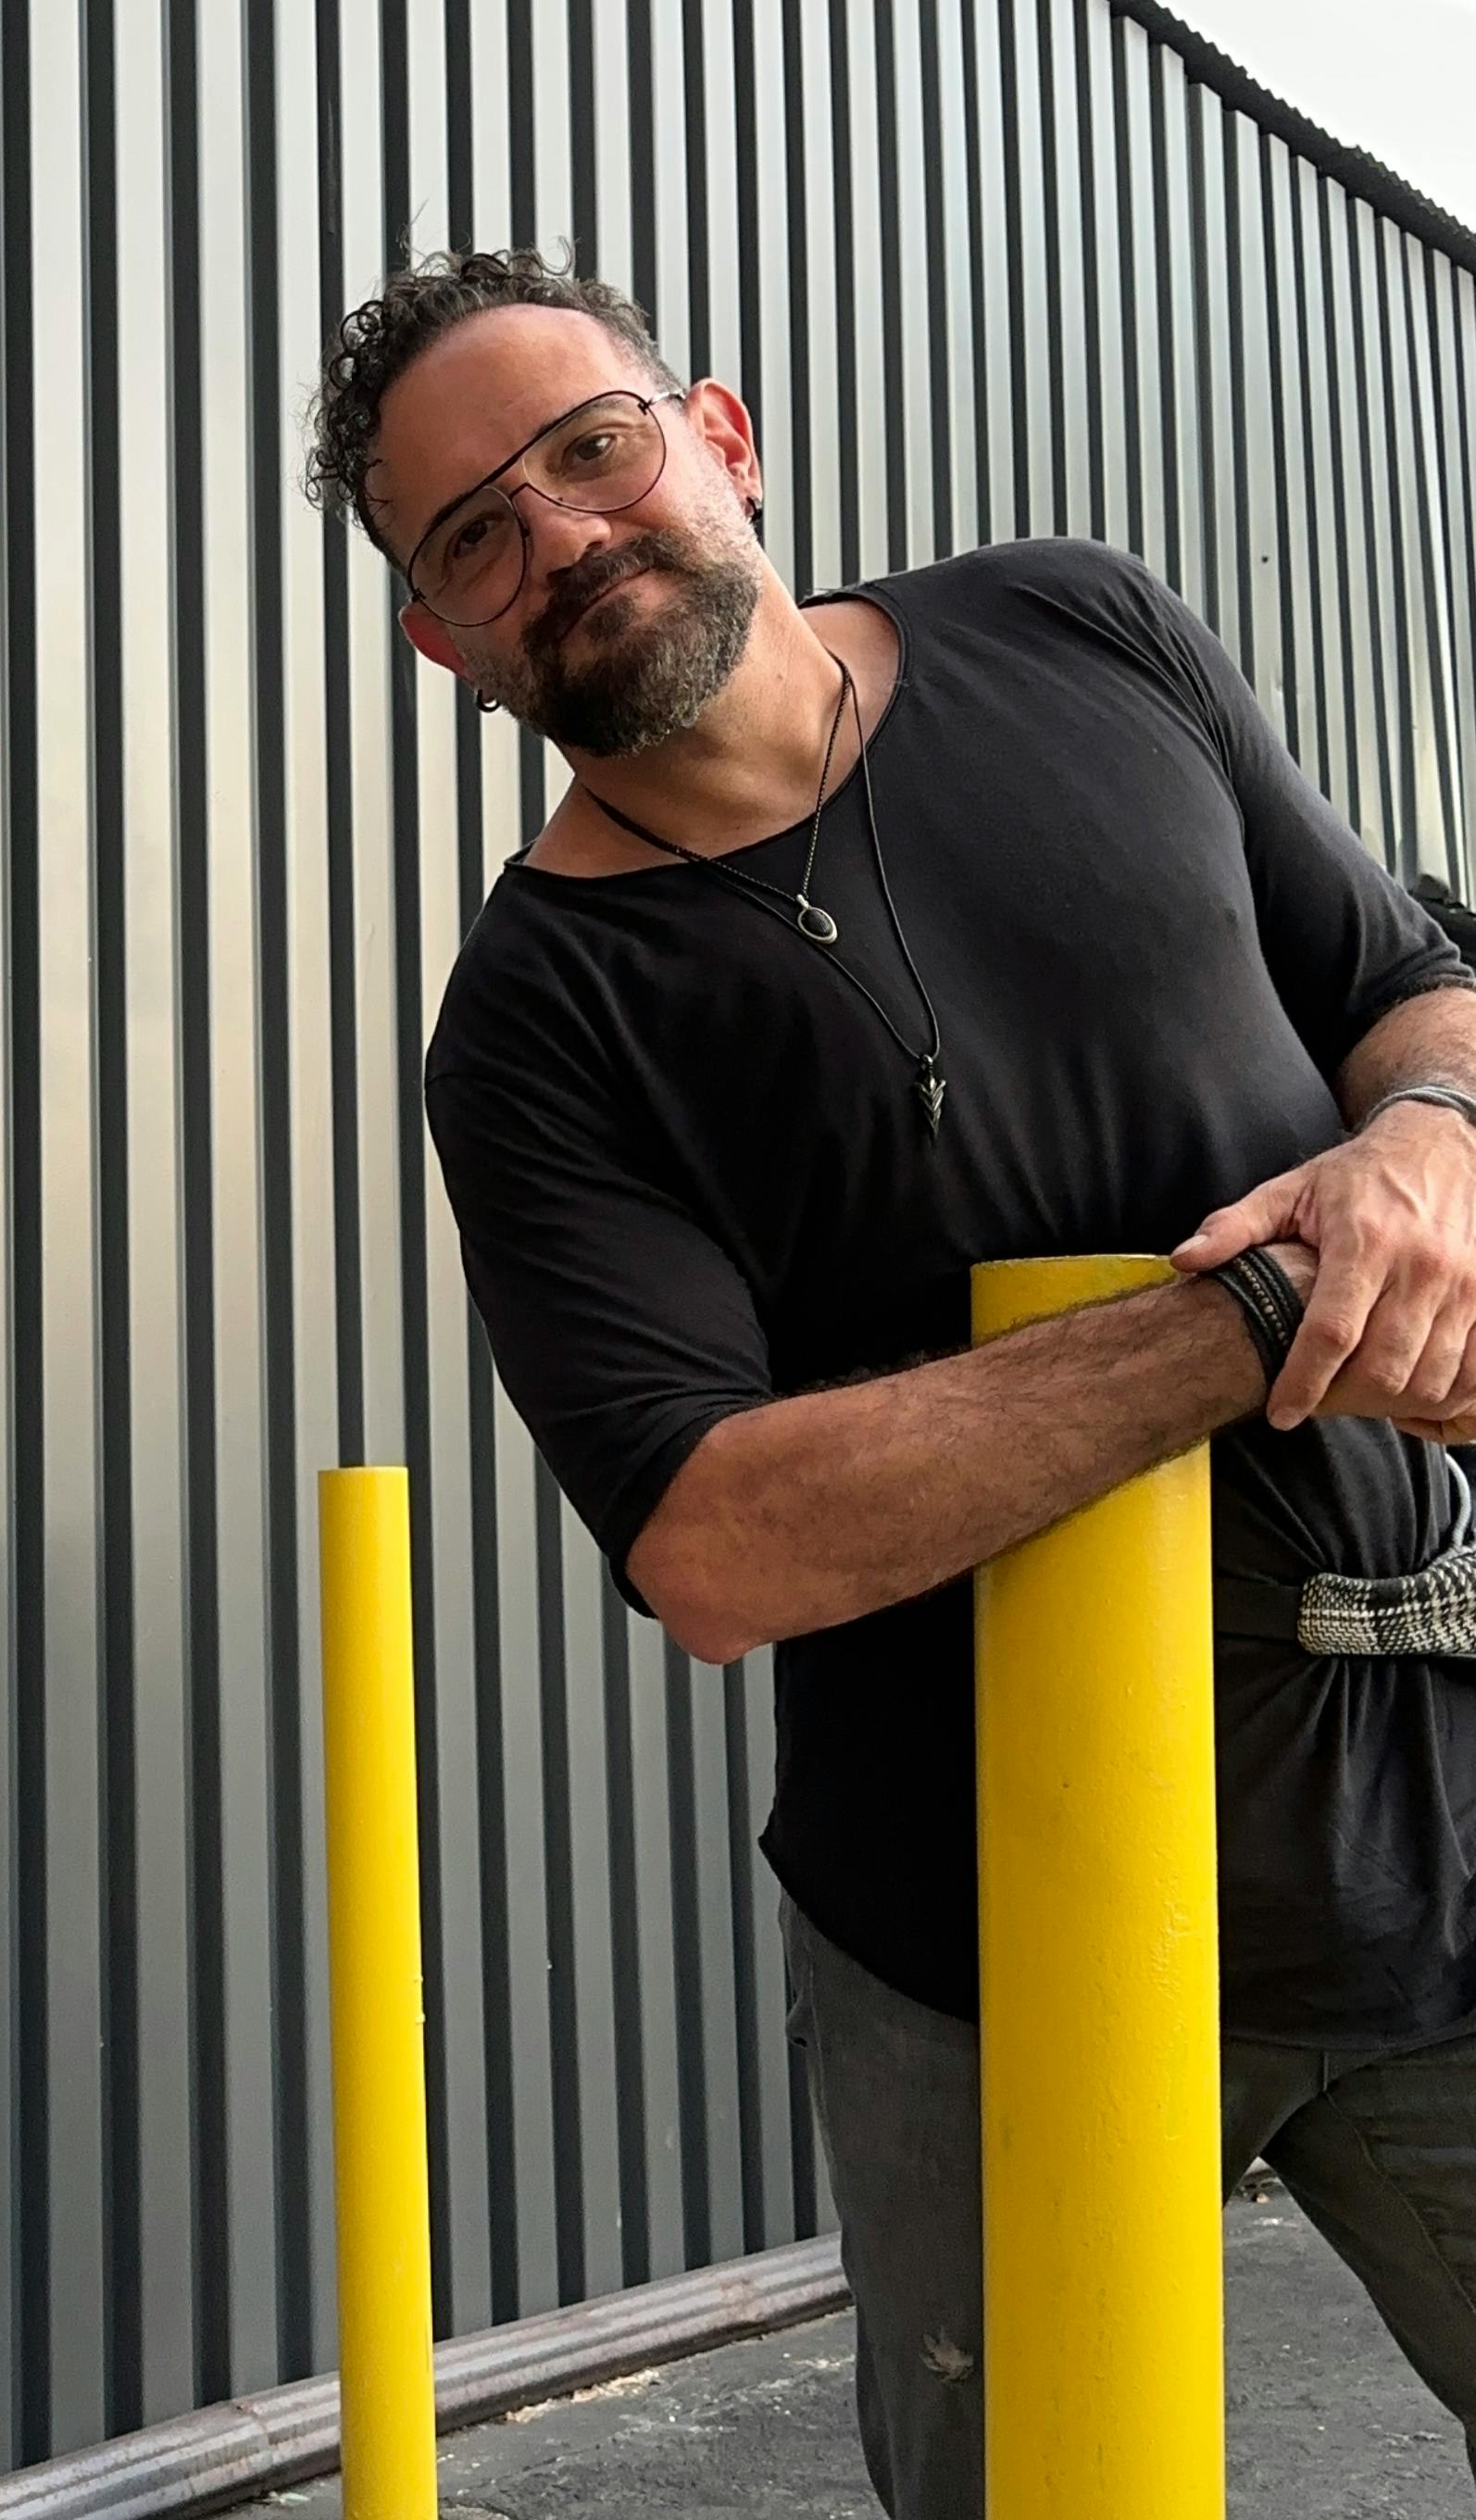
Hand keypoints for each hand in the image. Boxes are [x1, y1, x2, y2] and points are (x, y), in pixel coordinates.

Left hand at [1172, 1104, 1475, 1439]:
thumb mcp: (1292, 1191)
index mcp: (1365, 1241)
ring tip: (1354, 1398)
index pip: (1332, 1332)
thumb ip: (1235, 1227)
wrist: (1443, 1143)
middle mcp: (1422, 1267)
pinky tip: (1407, 1394)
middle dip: (1344, 1402)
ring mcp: (1465, 1286)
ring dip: (1390, 1405)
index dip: (1303, 1383)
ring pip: (1430, 1380)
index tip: (1280, 1413)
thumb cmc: (1360, 1177)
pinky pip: (1473, 1374)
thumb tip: (1184, 1260)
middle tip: (1315, 1404)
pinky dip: (1441, 1398)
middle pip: (1384, 1368)